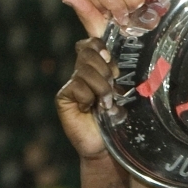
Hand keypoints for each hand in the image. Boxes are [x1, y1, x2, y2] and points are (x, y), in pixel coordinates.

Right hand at [55, 38, 118, 159]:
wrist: (107, 145)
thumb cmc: (118, 119)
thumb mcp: (124, 93)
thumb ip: (120, 74)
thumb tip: (114, 55)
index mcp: (98, 67)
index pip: (92, 42)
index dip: (99, 43)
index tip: (111, 60)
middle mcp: (82, 72)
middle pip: (89, 52)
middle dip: (105, 70)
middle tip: (112, 89)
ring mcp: (72, 84)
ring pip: (84, 69)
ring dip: (100, 88)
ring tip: (105, 103)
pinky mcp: (63, 97)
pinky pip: (77, 86)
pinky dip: (88, 98)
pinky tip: (90, 110)